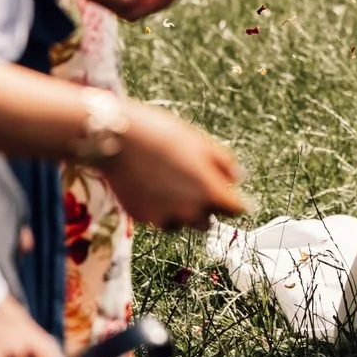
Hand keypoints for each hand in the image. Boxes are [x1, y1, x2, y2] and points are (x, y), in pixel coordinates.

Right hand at [98, 99, 247, 227]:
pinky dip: (162, 208)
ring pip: (184, 222)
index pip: (236, 210)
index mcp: (210, 191)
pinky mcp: (143, 218)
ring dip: (185, 210)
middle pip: (209, 220)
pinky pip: (160, 218)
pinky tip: (154, 186)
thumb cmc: (161, 134)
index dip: (239, 204)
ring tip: (172, 182)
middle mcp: (189, 210)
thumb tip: (238, 178)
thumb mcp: (200, 141)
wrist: (116, 138)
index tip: (240, 201)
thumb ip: (223, 163)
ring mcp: (164, 216)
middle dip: (208, 207)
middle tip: (198, 184)